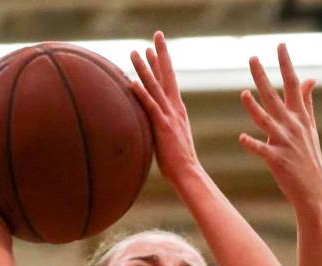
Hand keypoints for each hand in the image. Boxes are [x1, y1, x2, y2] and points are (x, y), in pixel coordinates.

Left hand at [130, 31, 200, 185]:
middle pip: (167, 75)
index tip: (156, 47)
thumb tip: (154, 124)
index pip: (170, 81)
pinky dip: (142, 94)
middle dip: (161, 54)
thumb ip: (163, 126)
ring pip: (155, 87)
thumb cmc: (178, 161)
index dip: (163, 63)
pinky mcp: (163, 127)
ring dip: (145, 69)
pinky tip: (133, 82)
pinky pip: (150, 107)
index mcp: (177, 110)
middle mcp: (175, 109)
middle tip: (156, 35)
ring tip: (135, 52)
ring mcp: (169, 117)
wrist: (188, 173)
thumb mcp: (170, 138)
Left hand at [239, 44, 321, 207]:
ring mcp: (284, 142)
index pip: (293, 84)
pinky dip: (252, 144)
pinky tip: (242, 138)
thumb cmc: (310, 159)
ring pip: (266, 120)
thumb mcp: (311, 128)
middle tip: (252, 58)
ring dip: (253, 107)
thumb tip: (310, 79)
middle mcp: (292, 126)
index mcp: (300, 117)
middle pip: (274, 96)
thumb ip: (307, 102)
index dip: (286, 64)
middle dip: (262, 76)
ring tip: (243, 93)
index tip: (280, 45)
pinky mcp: (277, 160)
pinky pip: (262, 149)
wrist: (314, 190)